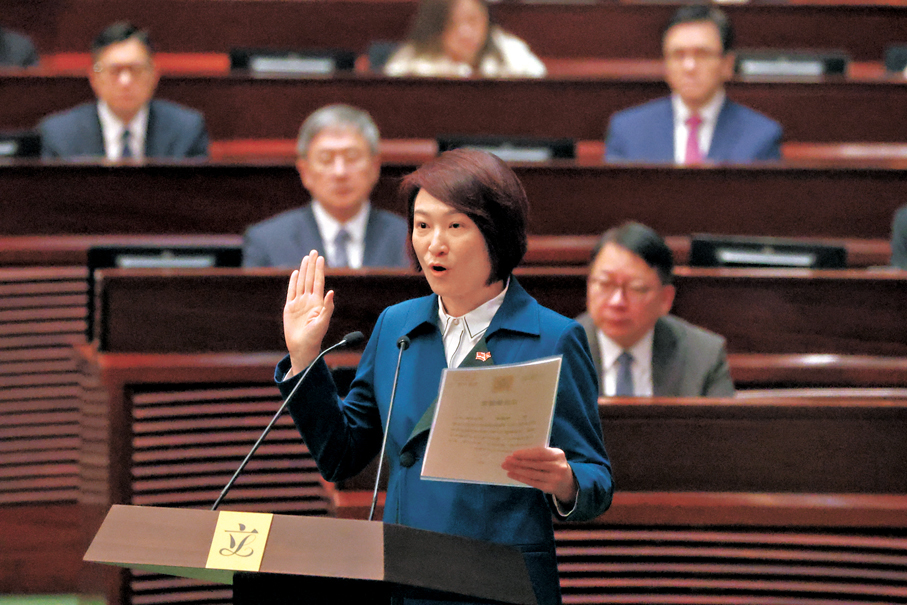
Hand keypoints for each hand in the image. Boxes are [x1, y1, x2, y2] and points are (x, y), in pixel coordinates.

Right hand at [283, 250, 333, 375]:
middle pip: (310, 278)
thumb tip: (331, 292)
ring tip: (306, 258)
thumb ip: (328, 307)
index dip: (319, 270)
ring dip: (304, 270)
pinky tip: (296, 273)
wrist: (302, 347)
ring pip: (301, 282)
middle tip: (313, 251)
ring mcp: (299, 303)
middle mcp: (309, 300)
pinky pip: (291, 292)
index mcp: (318, 302)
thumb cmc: (315, 337)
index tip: (321, 258)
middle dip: (312, 265)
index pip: (318, 282)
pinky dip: (293, 282)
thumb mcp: (323, 323)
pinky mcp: (290, 308)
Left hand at [501, 446, 576, 505]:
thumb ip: (540, 453)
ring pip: (531, 474)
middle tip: (506, 460)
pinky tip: (512, 474)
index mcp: (558, 455)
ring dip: (517, 470)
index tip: (514, 453)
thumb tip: (518, 453)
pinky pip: (532, 482)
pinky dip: (520, 478)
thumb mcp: (552, 455)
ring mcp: (554, 479)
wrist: (568, 481)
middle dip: (518, 462)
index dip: (526, 453)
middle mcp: (558, 467)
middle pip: (534, 464)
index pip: (540, 453)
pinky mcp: (549, 488)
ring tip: (506, 467)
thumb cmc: (555, 464)